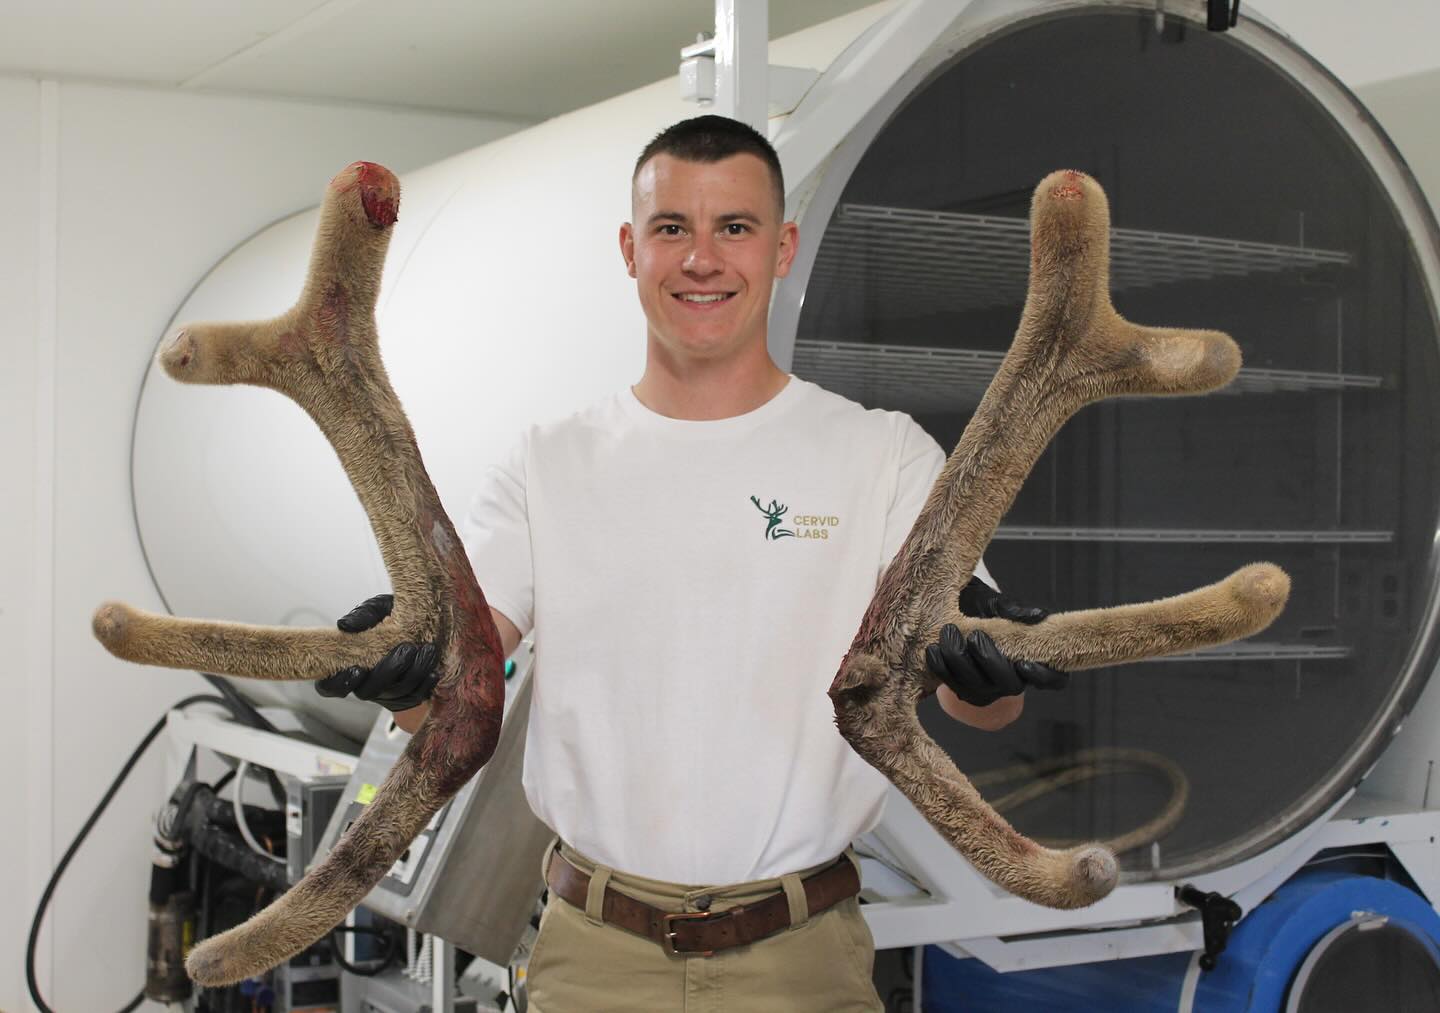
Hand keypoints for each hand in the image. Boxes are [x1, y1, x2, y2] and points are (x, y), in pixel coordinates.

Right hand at [315, 593, 440, 711]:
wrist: (419, 619)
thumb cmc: (390, 614)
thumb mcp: (377, 608)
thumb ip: (362, 614)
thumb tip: (345, 625)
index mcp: (346, 665)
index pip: (329, 687)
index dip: (339, 684)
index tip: (356, 669)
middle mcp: (364, 684)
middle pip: (367, 692)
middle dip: (388, 672)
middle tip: (406, 649)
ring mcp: (385, 694)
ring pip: (395, 694)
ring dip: (413, 675)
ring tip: (427, 650)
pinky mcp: (407, 696)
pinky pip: (415, 697)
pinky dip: (425, 685)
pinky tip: (434, 672)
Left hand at [924, 576, 1068, 706]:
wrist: (951, 608)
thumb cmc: (981, 606)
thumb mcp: (995, 603)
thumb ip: (1014, 609)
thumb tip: (1037, 614)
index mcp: (1033, 659)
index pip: (1054, 680)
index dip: (1045, 677)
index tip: (1024, 663)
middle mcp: (1012, 679)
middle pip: (1010, 686)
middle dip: (991, 662)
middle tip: (975, 637)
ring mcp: (988, 689)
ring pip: (978, 688)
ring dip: (961, 663)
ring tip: (948, 634)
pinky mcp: (962, 690)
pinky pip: (952, 686)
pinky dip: (941, 668)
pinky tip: (932, 650)